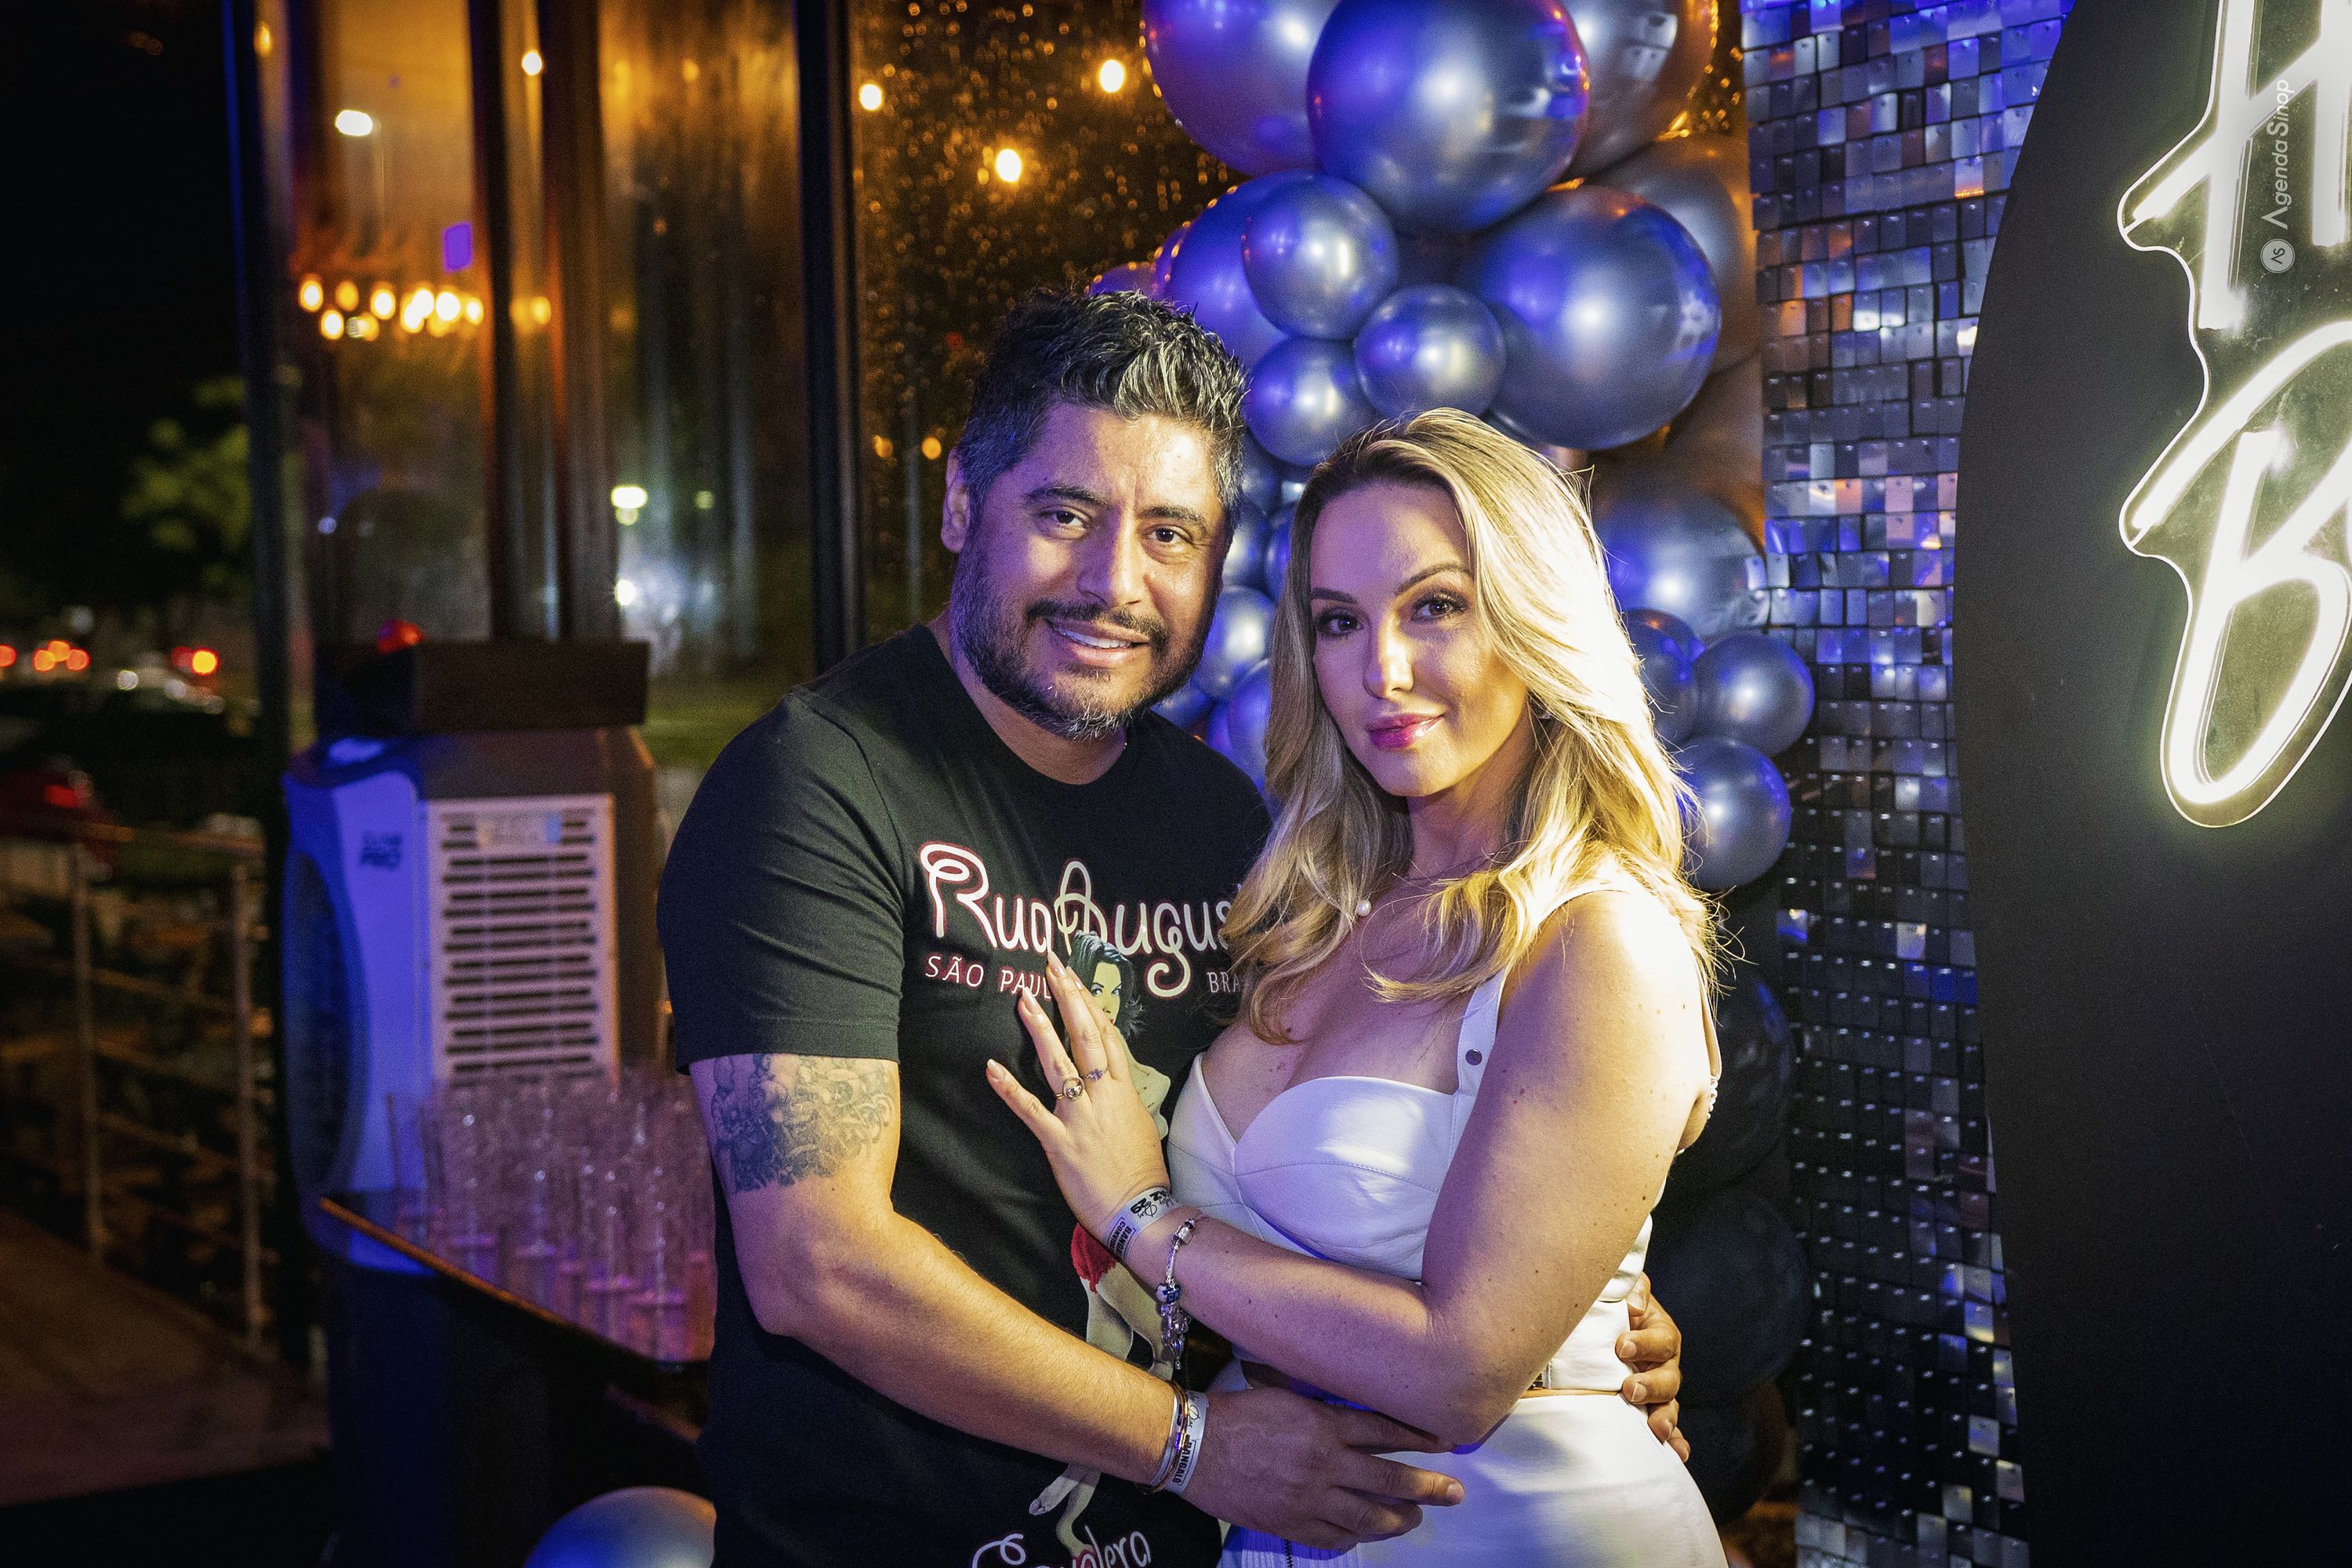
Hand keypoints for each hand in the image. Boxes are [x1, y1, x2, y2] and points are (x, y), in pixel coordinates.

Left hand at [985, 952, 1174, 1242]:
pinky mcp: (1058, 1140)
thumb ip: (1125, 1097)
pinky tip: (991, 1067)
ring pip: (1057, 1063)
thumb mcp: (1141, 1123)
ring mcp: (1079, 1116)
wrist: (1139, 1208)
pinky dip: (1009, 1088)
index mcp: (1124, 1090)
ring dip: (1039, 1028)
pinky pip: (1029, 1109)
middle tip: (1051, 967)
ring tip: (1023, 998)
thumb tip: (1114, 1079)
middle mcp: (1102, 1095)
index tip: (1076, 979)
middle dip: (1068, 998)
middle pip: (1084, 1036)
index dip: (1090, 1004)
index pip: (1107, 1036)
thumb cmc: (1142, 1170)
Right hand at [1180, 1386, 1463, 1550]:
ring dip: (1399, 1518)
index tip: (1445, 1441)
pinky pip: (1334, 1537)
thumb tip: (1360, 1416)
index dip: (1419, 1438)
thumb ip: (1326, 1409)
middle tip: (1454, 1493)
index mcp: (1323, 1426)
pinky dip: (1356, 1536)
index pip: (1384, 1432)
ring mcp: (1308, 1499)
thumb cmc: (1238, 1414)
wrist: (1194, 1447)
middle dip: (1427, 1487)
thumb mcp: (1286, 1395)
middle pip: (1388, 1479)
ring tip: (1416, 1517)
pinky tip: (1367, 1531)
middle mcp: (1323, 1464)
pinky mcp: (1290, 1524)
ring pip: (1368, 1516)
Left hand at [1618, 1271, 1688, 1460]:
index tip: (1621, 1346)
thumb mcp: (1625, 1289)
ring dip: (1665, 1419)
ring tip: (1657, 1430)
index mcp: (1661, 1333)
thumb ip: (1633, 1289)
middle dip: (1651, 1386)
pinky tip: (1678, 1455)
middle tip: (1630, 1389)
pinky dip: (1675, 1441)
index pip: (1661, 1340)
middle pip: (1668, 1378)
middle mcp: (1665, 1364)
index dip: (1645, 1344)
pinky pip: (1668, 1428)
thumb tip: (1634, 1305)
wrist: (1605, 1323)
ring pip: (1669, 1406)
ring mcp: (1659, 1389)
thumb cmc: (1615, 1304)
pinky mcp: (1651, 1408)